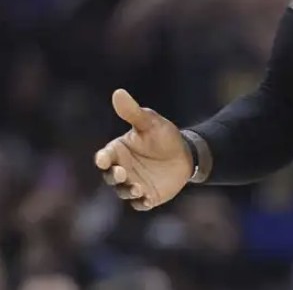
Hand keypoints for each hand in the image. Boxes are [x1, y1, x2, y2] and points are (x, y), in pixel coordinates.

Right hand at [94, 89, 192, 210]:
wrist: (186, 153)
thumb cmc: (164, 135)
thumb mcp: (150, 122)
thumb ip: (133, 112)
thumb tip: (118, 93)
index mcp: (118, 151)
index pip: (104, 157)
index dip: (102, 159)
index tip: (104, 159)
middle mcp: (121, 169)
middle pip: (110, 176)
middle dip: (114, 176)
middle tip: (123, 173)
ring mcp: (133, 184)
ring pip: (123, 191)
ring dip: (128, 190)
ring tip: (137, 188)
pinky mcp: (147, 195)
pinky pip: (140, 203)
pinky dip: (141, 203)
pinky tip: (146, 199)